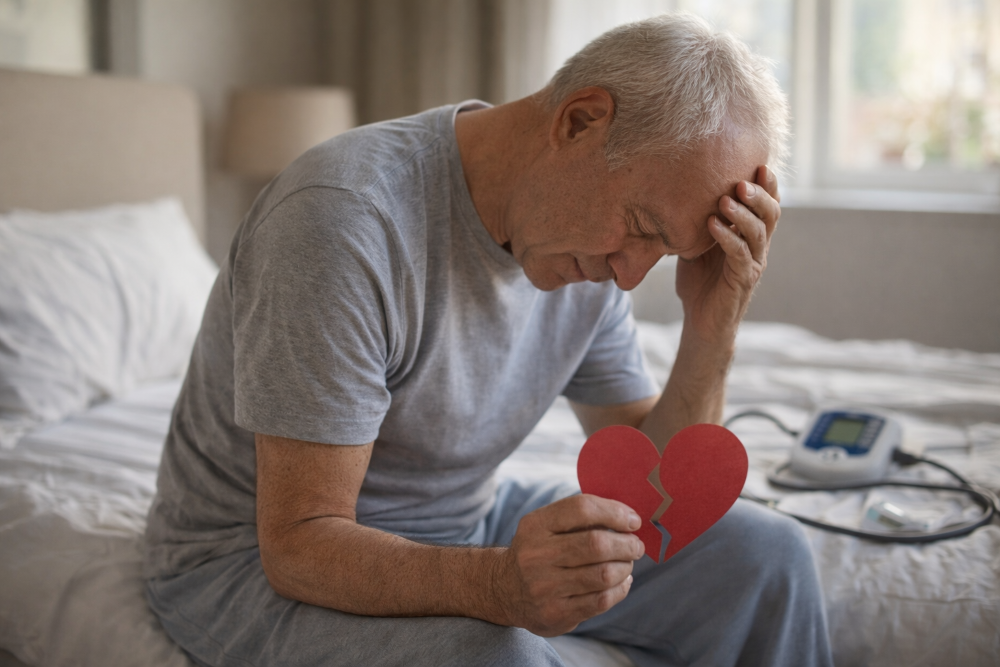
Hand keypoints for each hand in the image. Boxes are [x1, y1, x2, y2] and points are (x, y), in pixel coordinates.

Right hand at [492, 494, 644, 635]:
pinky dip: (620, 589)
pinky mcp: (555, 613)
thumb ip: (580, 517)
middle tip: (636, 546)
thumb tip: (628, 517)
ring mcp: (544, 587)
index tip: (633, 521)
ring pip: (603, 574)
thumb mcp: (546, 525)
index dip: (614, 512)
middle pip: (596, 544)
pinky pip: (601, 600)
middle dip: (627, 544)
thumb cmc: (539, 550)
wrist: (505, 590)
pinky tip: (620, 582)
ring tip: (626, 564)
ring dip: (625, 567)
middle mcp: (536, 555)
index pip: (582, 508)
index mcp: (535, 525)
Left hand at [675, 165, 780, 343]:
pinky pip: (741, 256)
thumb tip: (679, 189)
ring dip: (743, 214)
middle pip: (770, 214)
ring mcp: (753, 264)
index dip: (767, 184)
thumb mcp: (696, 244)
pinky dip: (728, 238)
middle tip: (742, 180)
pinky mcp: (743, 281)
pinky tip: (713, 225)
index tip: (758, 163)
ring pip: (759, 233)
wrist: (700, 322)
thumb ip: (697, 220)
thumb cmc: (699, 281)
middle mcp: (758, 247)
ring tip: (726, 199)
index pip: (766, 204)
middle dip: (759, 194)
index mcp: (750, 235)